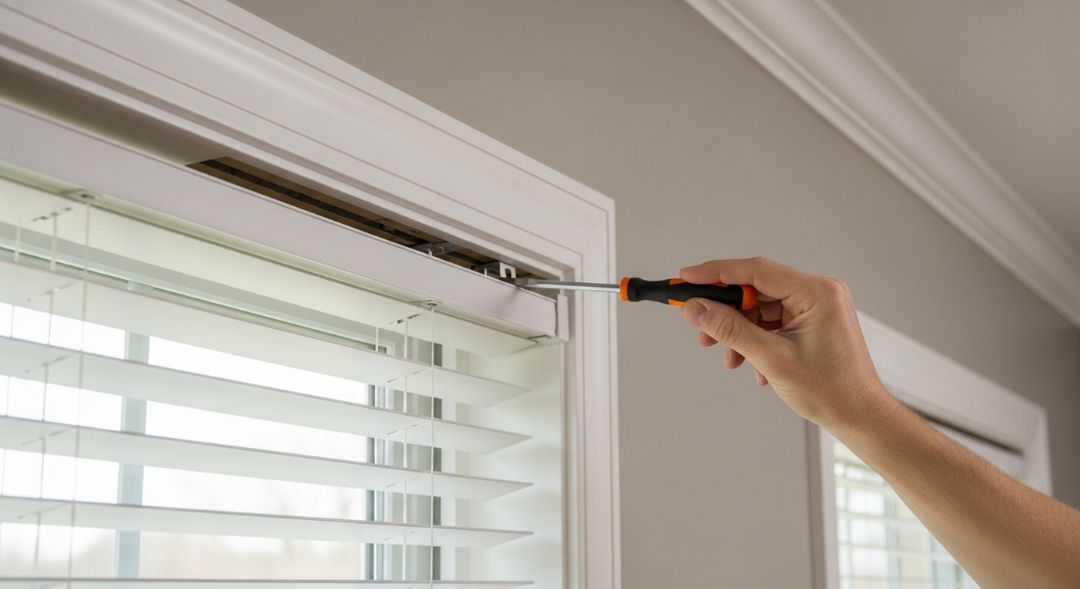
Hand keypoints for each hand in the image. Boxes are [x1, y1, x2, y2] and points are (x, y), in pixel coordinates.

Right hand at [679, 257, 894, 432]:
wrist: (860, 417)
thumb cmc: (830, 391)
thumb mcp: (771, 359)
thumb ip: (729, 330)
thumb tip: (696, 309)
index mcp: (817, 293)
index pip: (755, 271)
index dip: (716, 272)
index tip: (686, 277)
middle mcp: (819, 292)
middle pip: (756, 288)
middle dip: (726, 310)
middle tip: (698, 324)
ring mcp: (817, 307)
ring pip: (762, 307)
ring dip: (739, 331)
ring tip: (728, 357)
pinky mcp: (812, 322)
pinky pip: (773, 321)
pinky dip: (756, 339)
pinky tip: (751, 365)